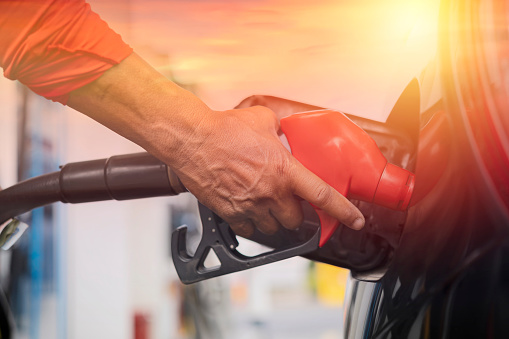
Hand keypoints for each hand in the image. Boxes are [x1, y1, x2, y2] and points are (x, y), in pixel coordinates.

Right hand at [67, 54, 363, 236]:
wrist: (193, 140)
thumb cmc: (225, 129)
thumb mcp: (262, 119)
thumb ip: (279, 125)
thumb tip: (283, 125)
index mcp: (285, 170)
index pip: (324, 196)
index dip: (345, 211)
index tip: (356, 220)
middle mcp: (271, 193)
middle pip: (296, 219)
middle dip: (296, 213)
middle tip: (290, 203)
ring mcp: (250, 206)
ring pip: (273, 228)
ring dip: (275, 221)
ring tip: (268, 208)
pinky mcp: (231, 213)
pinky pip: (249, 230)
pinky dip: (252, 225)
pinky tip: (249, 213)